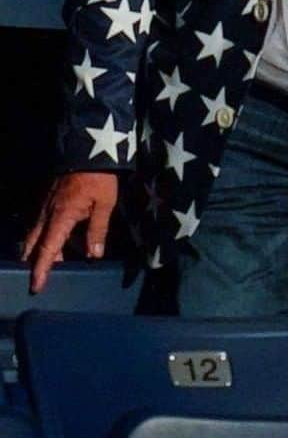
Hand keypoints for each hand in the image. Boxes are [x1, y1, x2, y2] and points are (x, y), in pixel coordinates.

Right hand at [21, 172, 118, 293]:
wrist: (88, 150)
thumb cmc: (100, 178)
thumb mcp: (104, 203)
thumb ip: (98, 230)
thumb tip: (94, 255)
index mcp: (60, 217)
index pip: (47, 250)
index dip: (41, 270)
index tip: (36, 287)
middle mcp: (46, 214)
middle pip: (33, 245)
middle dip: (34, 262)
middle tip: (41, 277)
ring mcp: (44, 206)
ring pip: (34, 235)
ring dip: (39, 250)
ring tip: (52, 262)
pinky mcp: (47, 200)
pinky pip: (38, 224)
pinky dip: (42, 236)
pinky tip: (54, 240)